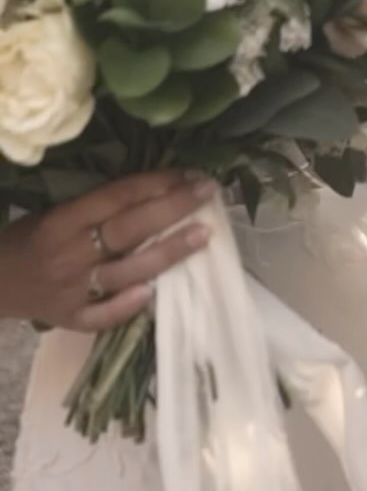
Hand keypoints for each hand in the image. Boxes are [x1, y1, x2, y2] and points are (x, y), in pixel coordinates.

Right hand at [0, 169, 214, 331]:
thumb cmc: (30, 238)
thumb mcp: (56, 211)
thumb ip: (98, 206)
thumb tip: (157, 191)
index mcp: (63, 219)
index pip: (118, 196)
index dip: (157, 183)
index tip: (192, 174)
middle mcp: (70, 253)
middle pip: (129, 229)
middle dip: (173, 209)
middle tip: (208, 194)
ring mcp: (72, 290)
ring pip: (127, 271)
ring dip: (168, 252)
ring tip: (203, 236)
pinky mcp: (69, 319)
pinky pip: (102, 315)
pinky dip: (127, 305)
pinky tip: (154, 294)